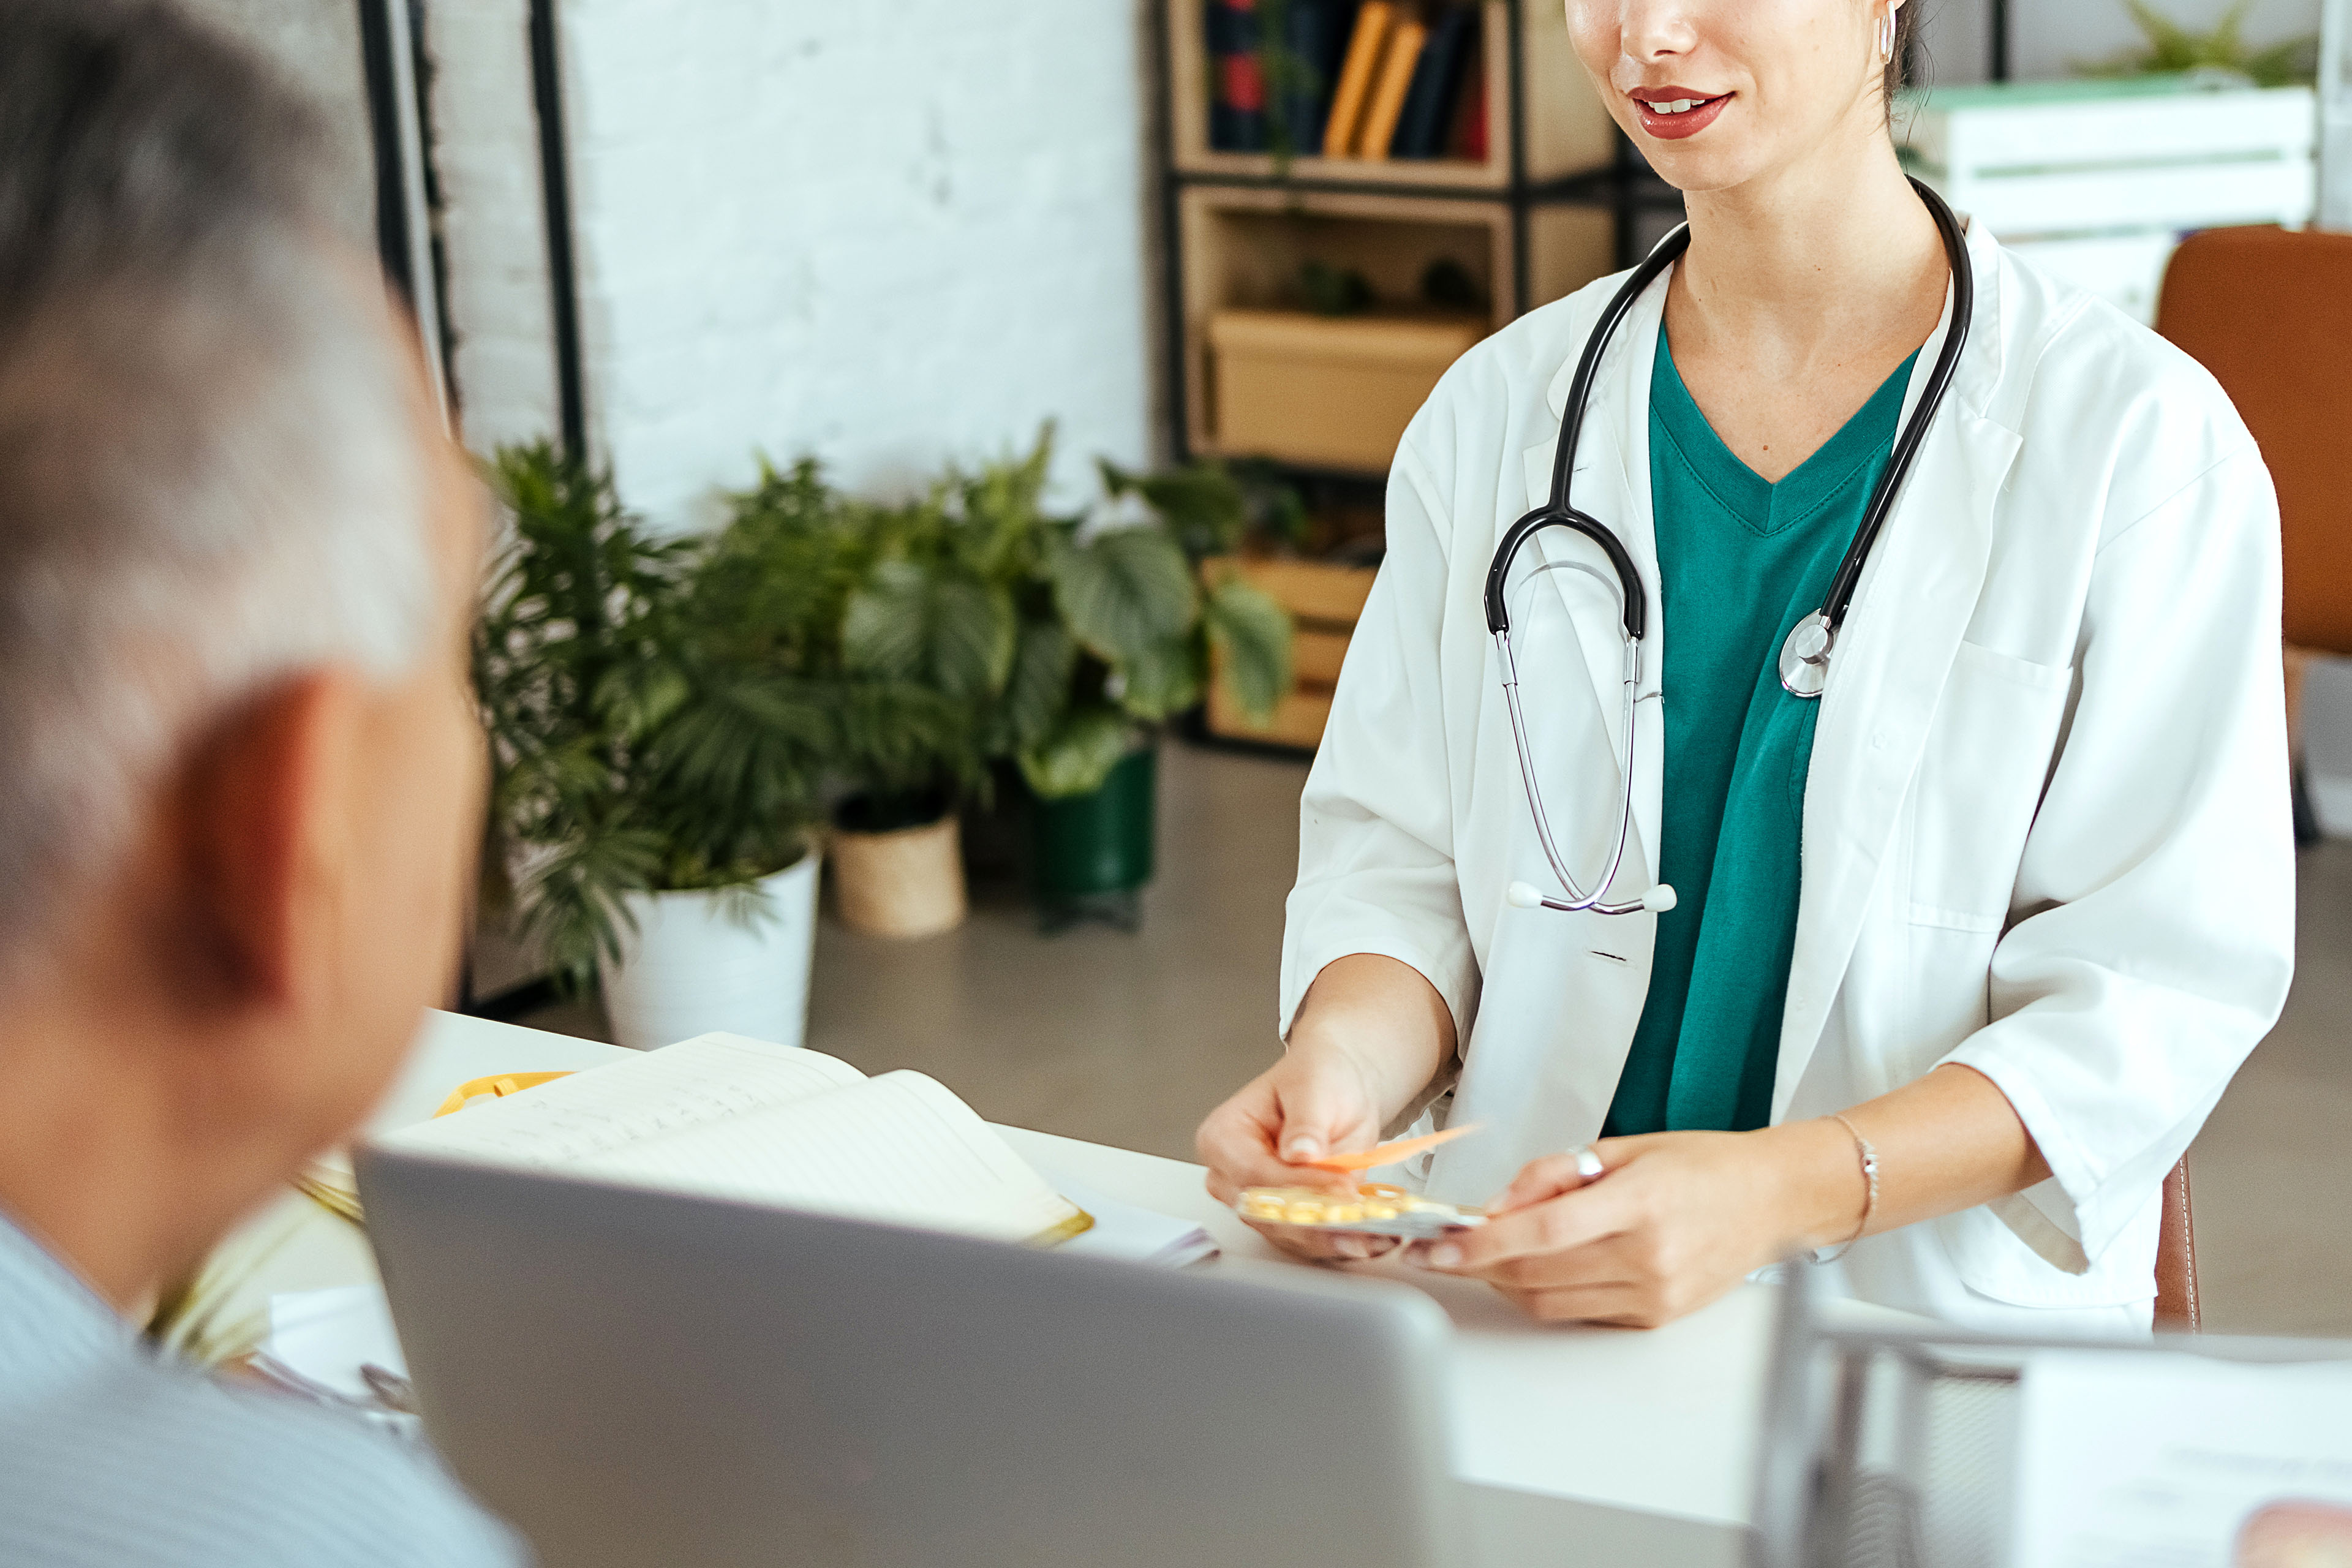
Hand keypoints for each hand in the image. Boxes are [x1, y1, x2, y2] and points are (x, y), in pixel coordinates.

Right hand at [1196, 1044, 1398, 1262]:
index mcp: (1223, 1137)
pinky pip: (1305, 1240)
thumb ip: (1306, 1123)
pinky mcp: (1283, 1219)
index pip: (1253, 1173)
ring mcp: (1255, 1202)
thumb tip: (1301, 1152)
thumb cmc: (1318, 1079)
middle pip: (1265, 1212)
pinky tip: (1365, 1236)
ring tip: (1368, 1232)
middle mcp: (1230, 1176)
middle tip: (1357, 1220)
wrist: (1339, 1089)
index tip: (1339, 1186)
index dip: (1297, 1184)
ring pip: (1286, 1233)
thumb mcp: (1314, 1088)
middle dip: (1314, 1219)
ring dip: (1329, 1236)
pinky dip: (1337, 1239)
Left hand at [1407, 1123, 1861, 1327]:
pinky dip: (1548, 1292)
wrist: (1771, 1201)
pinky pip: (1580, 1312)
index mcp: (1638, 1203)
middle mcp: (1647, 1257)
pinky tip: (1543, 1266)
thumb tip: (1497, 1204)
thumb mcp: (1623, 1148)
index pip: (1541, 1232)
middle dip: (1481, 1263)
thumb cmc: (1703, 1167)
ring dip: (1508, 1280)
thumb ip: (1554, 1173)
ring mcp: (1653, 1294)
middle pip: (1536, 1273)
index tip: (1439, 1245)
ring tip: (1492, 1253)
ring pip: (1549, 1302)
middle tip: (1449, 1246)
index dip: (1482, 1244)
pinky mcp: (1654, 1317)